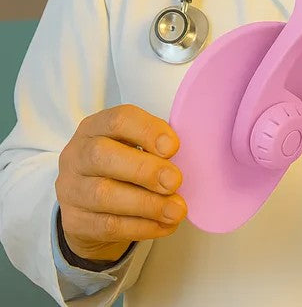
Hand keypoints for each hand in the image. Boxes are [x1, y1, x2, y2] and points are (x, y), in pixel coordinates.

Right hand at [56, 104, 185, 263]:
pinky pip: (107, 226)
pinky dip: (141, 226)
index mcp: (95, 127)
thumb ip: (155, 146)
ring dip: (147, 204)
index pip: (118, 119)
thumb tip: (185, 158)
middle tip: (175, 181)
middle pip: (102, 155)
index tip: (174, 147)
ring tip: (176, 210)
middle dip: (144, 169)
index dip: (147, 131)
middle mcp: (76, 154)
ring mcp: (70, 189)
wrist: (92, 208)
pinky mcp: (74, 222)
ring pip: (104, 195)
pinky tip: (164, 225)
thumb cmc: (124, 165)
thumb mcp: (135, 146)